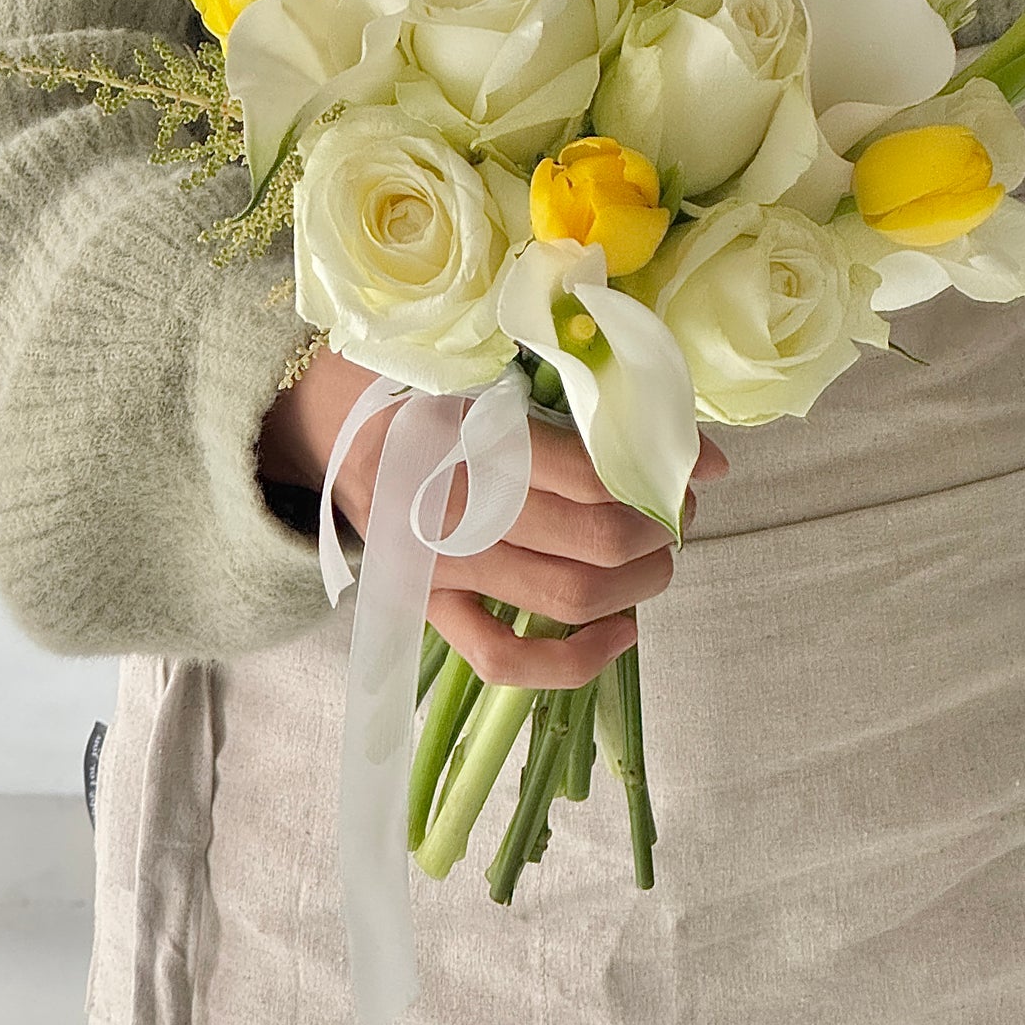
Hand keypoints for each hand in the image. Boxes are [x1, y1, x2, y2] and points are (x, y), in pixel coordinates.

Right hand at [259, 347, 727, 685]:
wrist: (323, 415)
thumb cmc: (421, 378)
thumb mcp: (491, 363)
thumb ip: (579, 394)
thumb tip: (697, 446)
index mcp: (473, 434)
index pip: (599, 475)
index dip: (668, 475)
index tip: (701, 467)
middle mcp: (456, 510)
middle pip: (599, 543)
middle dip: (662, 530)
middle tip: (680, 507)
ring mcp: (440, 568)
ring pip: (571, 600)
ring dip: (640, 583)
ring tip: (657, 553)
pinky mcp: (428, 607)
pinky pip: (505, 660)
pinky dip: (574, 661)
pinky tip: (622, 630)